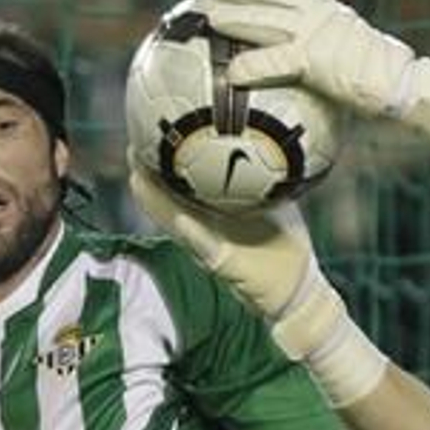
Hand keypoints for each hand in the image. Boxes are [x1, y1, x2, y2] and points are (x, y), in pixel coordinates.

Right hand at [128, 161, 317, 320]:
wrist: (296, 292)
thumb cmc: (286, 249)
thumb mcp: (274, 207)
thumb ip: (262, 185)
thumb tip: (267, 147)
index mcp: (217, 215)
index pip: (186, 186)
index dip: (167, 163)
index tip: (153, 137)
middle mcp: (208, 230)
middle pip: (170, 201)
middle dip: (150, 176)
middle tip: (133, 149)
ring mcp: (212, 248)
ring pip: (177, 221)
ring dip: (157, 202)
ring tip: (138, 177)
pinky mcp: (224, 265)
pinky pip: (204, 246)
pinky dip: (193, 233)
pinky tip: (181, 219)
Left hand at [207, 0, 417, 117]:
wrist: (404, 85)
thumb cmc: (387, 81)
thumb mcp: (359, 56)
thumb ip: (336, 56)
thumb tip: (329, 75)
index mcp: (333, 11)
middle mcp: (322, 15)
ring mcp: (317, 34)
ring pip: (265, 19)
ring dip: (236, 17)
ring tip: (212, 19)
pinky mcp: (314, 59)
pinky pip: (273, 61)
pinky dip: (251, 66)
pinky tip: (233, 72)